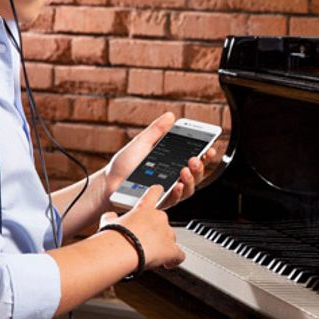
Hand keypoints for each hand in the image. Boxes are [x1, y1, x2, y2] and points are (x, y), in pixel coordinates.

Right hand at [101, 185, 184, 270]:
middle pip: (163, 222)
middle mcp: (159, 217)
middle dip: (156, 232)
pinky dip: (174, 260)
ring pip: (170, 238)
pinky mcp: (171, 249)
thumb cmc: (114, 237)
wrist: (121, 250)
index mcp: (143, 209)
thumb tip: (110, 216)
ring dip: (163, 246)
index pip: (154, 193)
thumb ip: (111, 217)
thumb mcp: (108, 222)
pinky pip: (178, 255)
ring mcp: (167, 232)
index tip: (160, 190)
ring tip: (150, 255)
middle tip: (143, 241)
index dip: (157, 192)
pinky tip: (168, 264)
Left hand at [103, 112, 219, 210]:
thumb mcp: (142, 143)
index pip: (193, 159)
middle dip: (200, 166)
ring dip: (191, 179)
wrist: (108, 183)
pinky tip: (177, 185)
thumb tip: (170, 116)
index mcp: (170, 163)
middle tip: (196, 158)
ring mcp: (167, 191)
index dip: (205, 155)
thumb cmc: (123, 165)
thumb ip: (157, 130)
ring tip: (185, 170)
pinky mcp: (160, 202)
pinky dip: (178, 192)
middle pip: (195, 174)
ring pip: (189, 188)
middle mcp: (172, 178)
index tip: (210, 148)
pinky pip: (175, 200)